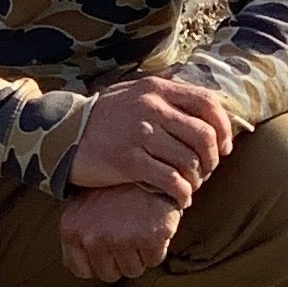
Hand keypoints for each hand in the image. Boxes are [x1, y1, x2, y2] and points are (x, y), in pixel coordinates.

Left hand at [60, 183, 181, 281]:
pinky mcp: (149, 238)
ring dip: (139, 253)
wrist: (148, 160)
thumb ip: (79, 232)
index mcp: (72, 229)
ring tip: (140, 226)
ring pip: (133, 269)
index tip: (108, 248)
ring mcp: (121, 239)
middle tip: (128, 233)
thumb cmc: (116, 184)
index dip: (97, 262)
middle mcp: (93, 237)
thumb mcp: (84, 203)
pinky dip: (157, 246)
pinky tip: (153, 223)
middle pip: (109, 273)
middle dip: (119, 259)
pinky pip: (154, 260)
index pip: (80, 270)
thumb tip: (76, 266)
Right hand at [67, 72, 232, 204]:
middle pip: (204, 136)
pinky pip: (170, 180)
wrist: (63, 135)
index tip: (224, 147)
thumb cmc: (102, 117)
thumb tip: (194, 87)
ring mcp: (140, 134)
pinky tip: (180, 199)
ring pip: (189, 160)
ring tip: (191, 186)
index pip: (207, 103)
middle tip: (207, 172)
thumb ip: (163, 90)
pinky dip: (182, 193)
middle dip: (213, 159)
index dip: (224, 128)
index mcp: (156, 89)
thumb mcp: (131, 91)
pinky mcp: (128, 161)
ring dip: (197, 179)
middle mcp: (151, 108)